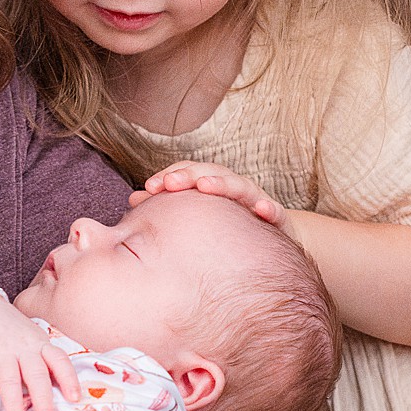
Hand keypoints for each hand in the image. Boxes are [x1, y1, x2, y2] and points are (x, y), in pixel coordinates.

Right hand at [0, 285, 80, 410]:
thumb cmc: (14, 330)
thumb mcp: (35, 340)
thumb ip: (45, 362)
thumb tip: (62, 393)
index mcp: (41, 345)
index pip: (59, 361)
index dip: (69, 379)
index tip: (75, 397)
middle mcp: (24, 348)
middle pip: (36, 374)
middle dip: (42, 399)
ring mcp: (2, 350)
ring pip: (10, 379)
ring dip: (14, 404)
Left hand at [132, 160, 286, 228]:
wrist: (276, 236)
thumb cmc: (231, 224)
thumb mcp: (200, 214)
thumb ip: (169, 205)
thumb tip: (133, 199)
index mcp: (212, 185)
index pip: (189, 173)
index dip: (170, 176)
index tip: (150, 187)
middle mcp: (233, 187)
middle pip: (210, 174)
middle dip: (189, 176)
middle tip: (169, 184)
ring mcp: (256, 200)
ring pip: (239, 186)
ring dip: (222, 184)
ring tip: (204, 186)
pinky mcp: (277, 218)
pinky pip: (274, 211)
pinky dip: (269, 208)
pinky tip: (261, 210)